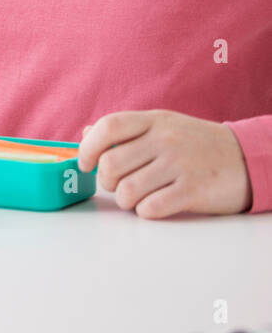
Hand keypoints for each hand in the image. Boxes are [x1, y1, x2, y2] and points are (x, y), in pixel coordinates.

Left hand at [78, 110, 252, 218]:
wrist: (248, 159)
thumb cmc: (197, 145)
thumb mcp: (164, 127)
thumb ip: (126, 131)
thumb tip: (85, 134)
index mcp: (154, 121)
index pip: (108, 127)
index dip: (88, 148)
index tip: (86, 163)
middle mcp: (165, 140)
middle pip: (111, 164)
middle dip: (107, 182)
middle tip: (120, 184)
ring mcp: (180, 165)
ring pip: (126, 190)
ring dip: (126, 201)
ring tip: (139, 196)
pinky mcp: (193, 191)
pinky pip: (150, 208)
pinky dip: (146, 211)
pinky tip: (157, 204)